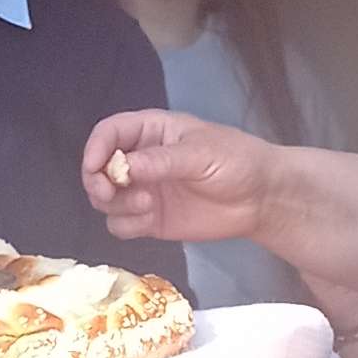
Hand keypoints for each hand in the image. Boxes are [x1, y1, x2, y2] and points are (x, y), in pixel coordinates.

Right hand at [82, 104, 275, 252]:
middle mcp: (141, 160)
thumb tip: (123, 167)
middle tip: (111, 194)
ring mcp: (144, 191)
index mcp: (151, 132)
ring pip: (106, 200)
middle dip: (97, 182)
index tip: (96, 168)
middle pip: (98, 169)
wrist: (261, 199)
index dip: (96, 149)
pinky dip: (127, 225)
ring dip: (116, 205)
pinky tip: (149, 220)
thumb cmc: (237, 162)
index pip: (109, 133)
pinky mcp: (151, 219)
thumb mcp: (202, 154)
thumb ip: (162, 160)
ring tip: (146, 206)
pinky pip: (121, 225)